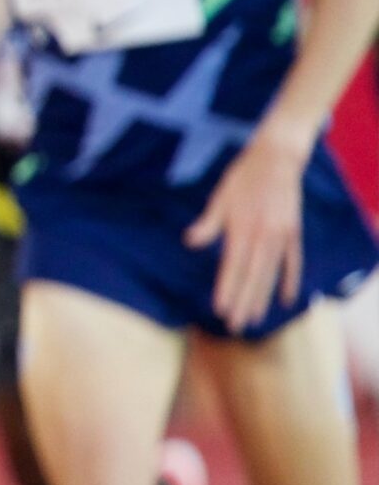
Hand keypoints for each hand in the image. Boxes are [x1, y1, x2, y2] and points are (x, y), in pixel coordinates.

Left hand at [186, 132, 307, 331]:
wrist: (277, 159)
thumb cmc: (242, 177)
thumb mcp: (220, 197)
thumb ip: (208, 224)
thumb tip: (191, 242)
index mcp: (242, 228)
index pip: (232, 266)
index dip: (226, 289)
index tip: (220, 309)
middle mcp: (264, 236)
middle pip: (251, 276)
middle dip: (243, 302)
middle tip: (235, 326)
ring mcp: (282, 236)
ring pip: (271, 274)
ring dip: (262, 297)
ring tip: (255, 318)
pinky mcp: (294, 233)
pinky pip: (293, 263)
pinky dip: (290, 281)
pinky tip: (287, 300)